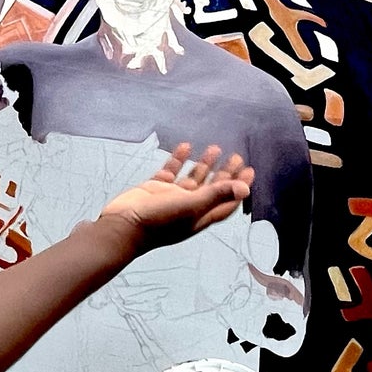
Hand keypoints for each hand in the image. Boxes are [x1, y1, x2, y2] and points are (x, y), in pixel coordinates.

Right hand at [99, 143, 253, 254]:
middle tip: (236, 156)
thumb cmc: (158, 222)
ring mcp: (171, 197)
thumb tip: (245, 189)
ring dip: (204, 164)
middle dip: (225, 174)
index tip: (249, 171)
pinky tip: (185, 146)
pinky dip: (179, 159)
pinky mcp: (155, 188)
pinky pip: (171, 170)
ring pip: (192, 178)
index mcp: (200, 216)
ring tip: (215, 147)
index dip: (239, 188)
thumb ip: (216, 195)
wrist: (123, 225)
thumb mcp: (192, 207)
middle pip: (212, 188)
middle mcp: (188, 207)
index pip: (226, 202)